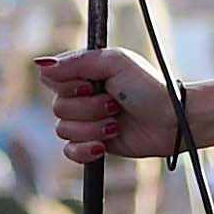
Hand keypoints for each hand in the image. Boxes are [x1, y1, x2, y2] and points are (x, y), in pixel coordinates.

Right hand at [38, 44, 181, 161]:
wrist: (172, 121)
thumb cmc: (149, 87)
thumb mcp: (115, 63)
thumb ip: (77, 61)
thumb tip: (41, 65)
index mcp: (84, 73)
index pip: (51, 79)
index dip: (69, 85)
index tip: (92, 84)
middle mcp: (81, 96)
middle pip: (57, 108)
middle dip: (88, 109)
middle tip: (115, 104)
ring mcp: (87, 121)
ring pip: (64, 131)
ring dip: (93, 128)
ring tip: (117, 122)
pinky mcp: (94, 144)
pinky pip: (70, 152)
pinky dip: (85, 149)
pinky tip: (104, 145)